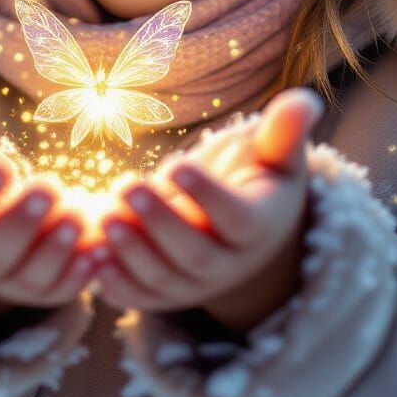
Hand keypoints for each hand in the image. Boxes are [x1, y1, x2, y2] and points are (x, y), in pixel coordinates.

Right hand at [0, 72, 94, 322]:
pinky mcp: (40, 288)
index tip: (0, 167)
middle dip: (21, 223)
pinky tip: (102, 249)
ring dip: (55, 249)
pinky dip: (81, 275)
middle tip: (49, 188)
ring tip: (80, 214)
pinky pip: (59, 289)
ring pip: (28, 274)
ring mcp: (5, 279)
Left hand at [92, 88, 323, 334]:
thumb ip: (286, 129)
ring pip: (163, 278)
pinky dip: (115, 285)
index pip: (237, 217)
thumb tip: (306, 100)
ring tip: (102, 214)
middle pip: (195, 253)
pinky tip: (90, 259)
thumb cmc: (258, 177)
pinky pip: (140, 296)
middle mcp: (229, 264)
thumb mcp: (276, 153)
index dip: (208, 195)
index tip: (177, 165)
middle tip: (126, 187)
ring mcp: (195, 284)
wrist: (244, 228)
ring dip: (130, 251)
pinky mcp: (165, 293)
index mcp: (259, 225)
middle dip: (159, 223)